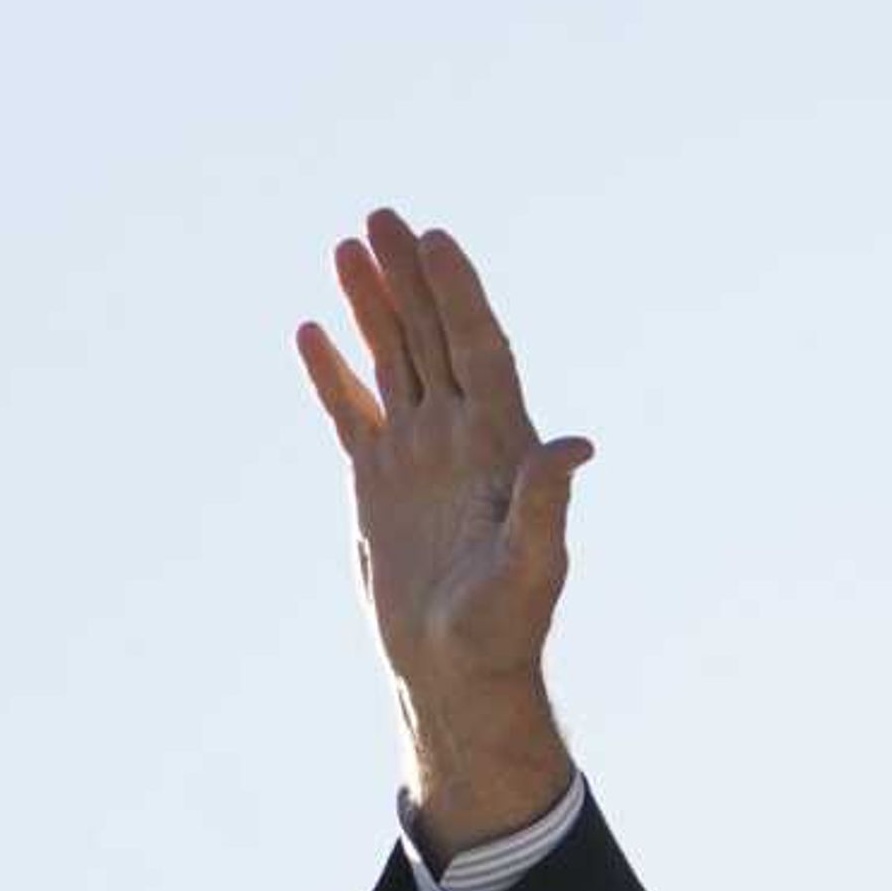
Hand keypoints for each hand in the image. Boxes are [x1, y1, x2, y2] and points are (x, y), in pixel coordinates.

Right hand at [294, 206, 593, 856]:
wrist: (455, 673)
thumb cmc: (504, 630)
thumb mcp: (532, 568)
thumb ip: (547, 503)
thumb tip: (579, 444)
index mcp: (501, 448)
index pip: (480, 351)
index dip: (460, 296)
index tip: (435, 240)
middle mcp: (460, 439)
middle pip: (433, 340)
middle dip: (409, 279)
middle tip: (381, 217)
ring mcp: (417, 456)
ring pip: (393, 363)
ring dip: (373, 306)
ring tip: (347, 246)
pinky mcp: (377, 482)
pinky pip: (351, 412)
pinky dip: (333, 373)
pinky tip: (312, 330)